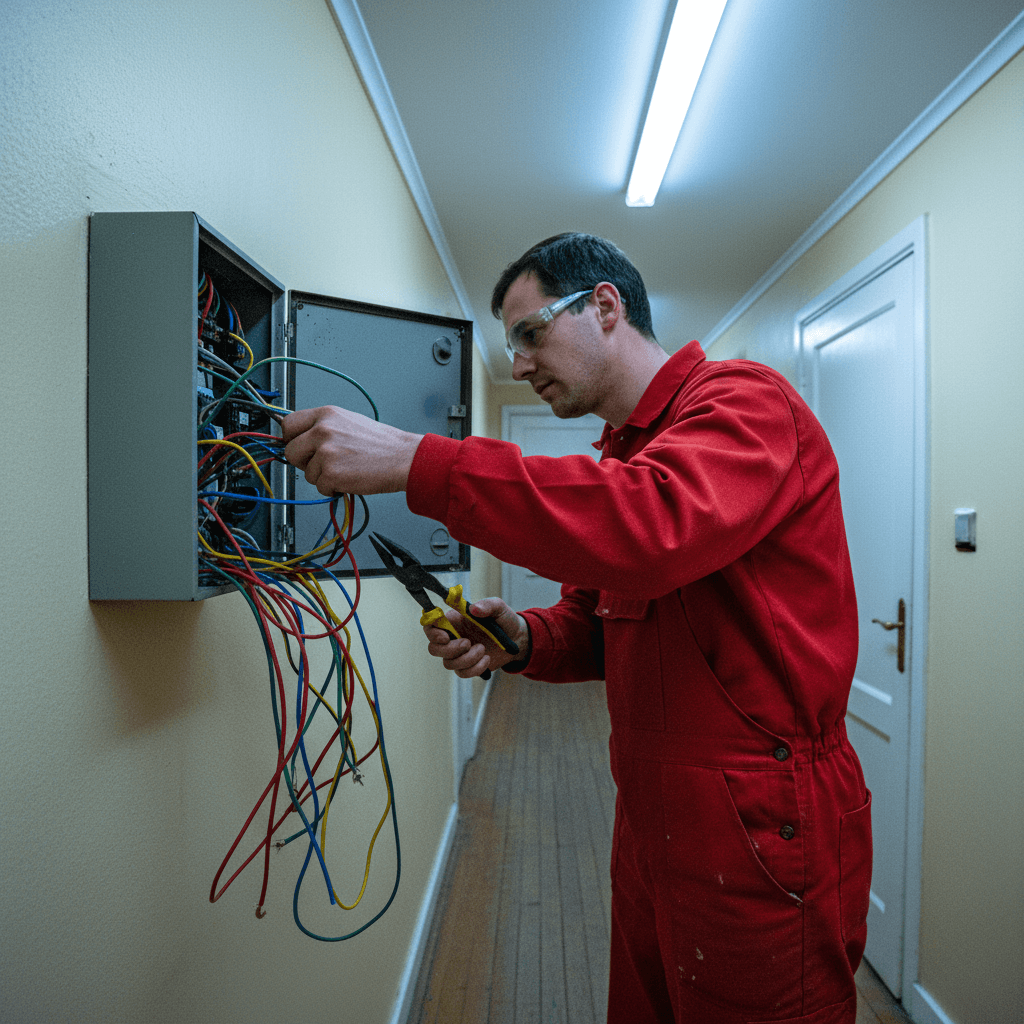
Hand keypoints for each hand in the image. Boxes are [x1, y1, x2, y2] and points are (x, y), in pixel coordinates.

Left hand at [282, 406, 422, 495]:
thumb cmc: (382, 444)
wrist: (403, 458)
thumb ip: (324, 427)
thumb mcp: (349, 422)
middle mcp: (322, 430)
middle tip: (323, 464)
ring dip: (323, 477)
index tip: (297, 446)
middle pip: (290, 451)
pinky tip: (349, 478)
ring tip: (345, 469)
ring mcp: (325, 452)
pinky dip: (333, 488)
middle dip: (303, 462)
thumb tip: (303, 438)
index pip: (288, 425)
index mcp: (326, 414)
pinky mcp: (330, 473)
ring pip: (306, 473)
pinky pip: (320, 487)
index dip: (291, 439)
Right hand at [424, 597, 529, 678]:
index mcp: (455, 620)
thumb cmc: (504, 620)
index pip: (430, 624)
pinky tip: (486, 659)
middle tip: (467, 643)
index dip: (431, 632)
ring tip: (483, 649)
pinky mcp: (467, 666)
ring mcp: (459, 653)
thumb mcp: (499, 607)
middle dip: (450, 649)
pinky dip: (475, 668)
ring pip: (448, 663)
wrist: (517, 640)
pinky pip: (462, 673)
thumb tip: (473, 609)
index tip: (444, 636)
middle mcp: (453, 637)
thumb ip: (487, 605)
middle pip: (434, 649)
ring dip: (467, 659)